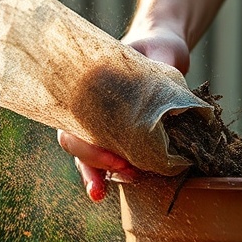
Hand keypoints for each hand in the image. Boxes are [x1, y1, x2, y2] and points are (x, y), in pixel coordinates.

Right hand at [58, 28, 189, 201]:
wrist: (162, 49)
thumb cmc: (155, 48)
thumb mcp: (159, 52)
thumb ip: (162, 64)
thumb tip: (169, 83)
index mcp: (89, 88)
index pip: (73, 122)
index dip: (87, 145)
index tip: (112, 155)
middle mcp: (89, 109)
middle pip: (76, 144)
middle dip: (92, 164)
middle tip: (123, 172)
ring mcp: (101, 125)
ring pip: (86, 156)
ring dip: (95, 176)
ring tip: (101, 194)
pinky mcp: (118, 137)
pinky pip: (107, 159)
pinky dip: (109, 175)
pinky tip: (113, 189)